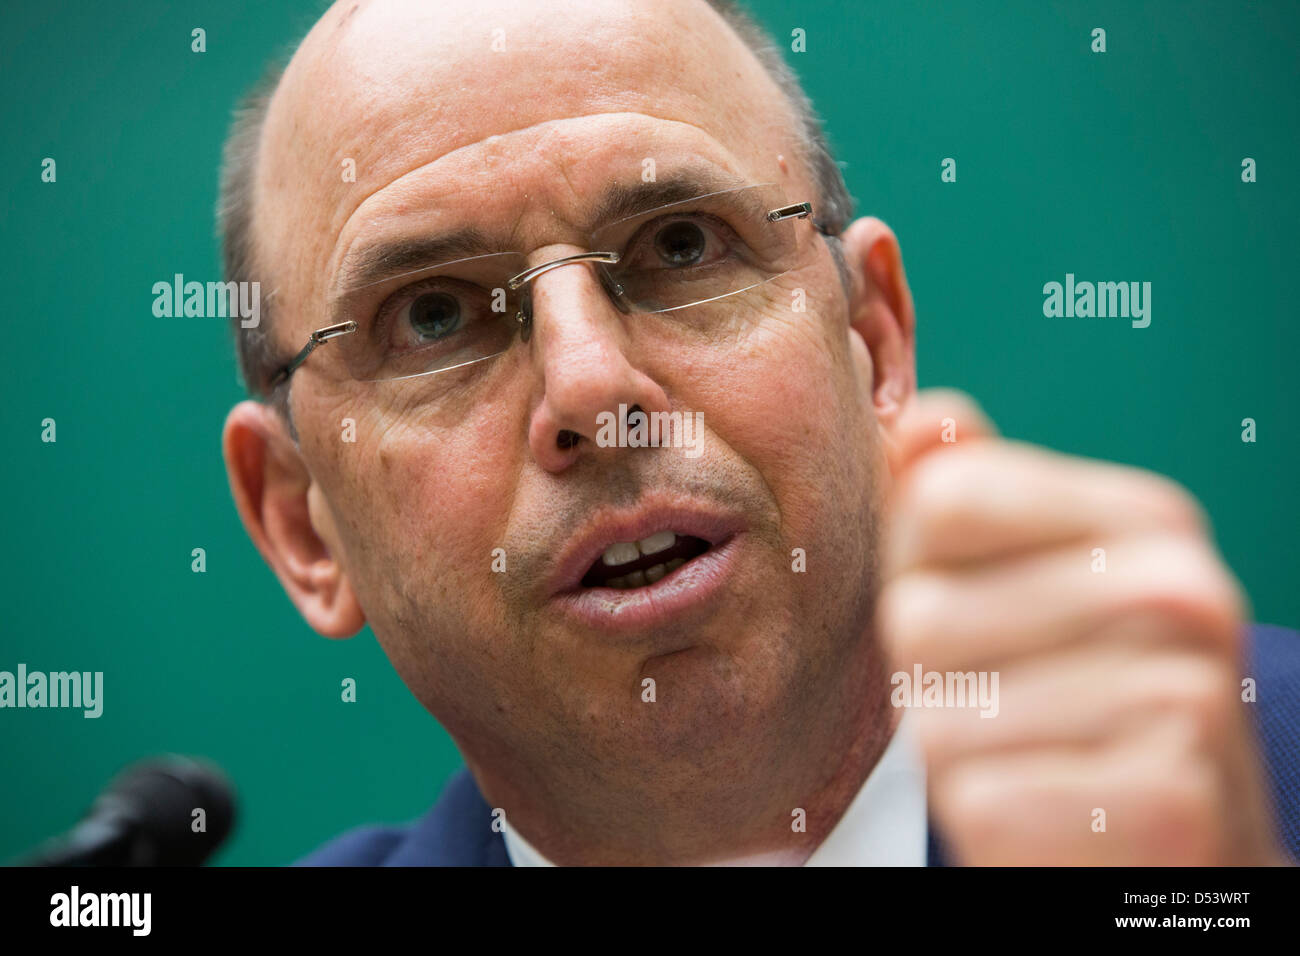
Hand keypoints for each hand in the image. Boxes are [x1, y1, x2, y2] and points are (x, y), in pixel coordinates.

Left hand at [876, 389, 1282, 864]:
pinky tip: (1052, 811)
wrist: (1174, 843)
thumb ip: (968, 494)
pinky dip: (991, 819)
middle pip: (919, 614)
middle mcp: (1181, 593)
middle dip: (931, 677)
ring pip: (938, 721)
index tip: (979, 611)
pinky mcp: (1166, 807)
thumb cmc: (1078, 703)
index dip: (919, 570)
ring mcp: (1185, 699)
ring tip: (1032, 755)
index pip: (939, 500)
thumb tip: (923, 418)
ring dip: (961, 755)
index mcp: (1148, 518)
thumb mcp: (1025, 581)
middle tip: (1006, 703)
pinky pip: (979, 800)